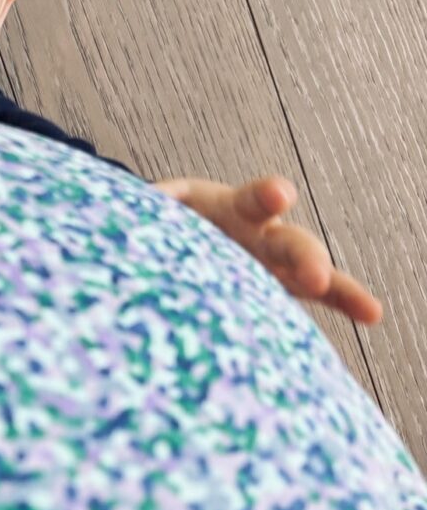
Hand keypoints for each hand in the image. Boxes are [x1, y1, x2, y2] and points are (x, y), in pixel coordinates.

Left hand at [155, 174, 382, 325]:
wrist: (167, 242)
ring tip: (367, 306)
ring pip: (308, 273)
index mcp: (226, 208)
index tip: (279, 195)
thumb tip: (137, 208)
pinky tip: (372, 313)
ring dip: (327, 283)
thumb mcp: (147, 211)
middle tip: (317, 277)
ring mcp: (270, 265)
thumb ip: (144, 210)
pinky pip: (313, 298)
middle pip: (289, 242)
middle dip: (304, 257)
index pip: (250, 200)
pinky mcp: (275, 290)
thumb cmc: (161, 223)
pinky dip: (342, 301)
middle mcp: (258, 235)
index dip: (265, 197)